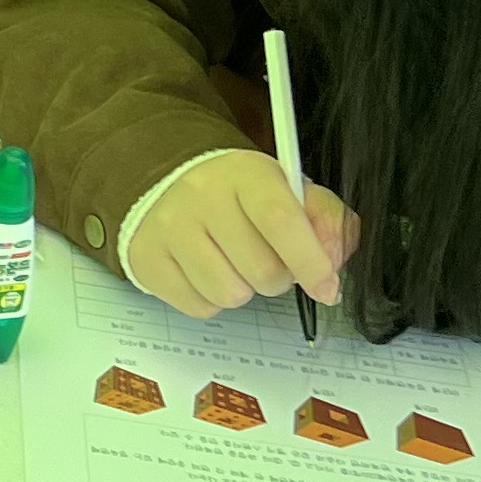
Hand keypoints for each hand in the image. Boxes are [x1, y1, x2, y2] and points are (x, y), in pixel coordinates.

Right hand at [122, 147, 358, 314]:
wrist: (167, 187)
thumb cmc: (238, 196)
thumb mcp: (288, 192)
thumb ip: (325, 220)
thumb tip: (332, 261)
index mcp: (245, 174)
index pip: (281, 220)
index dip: (311, 262)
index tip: (327, 288)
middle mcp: (201, 196)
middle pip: (261, 270)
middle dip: (278, 279)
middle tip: (268, 261)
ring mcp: (169, 229)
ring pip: (230, 294)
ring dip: (243, 290)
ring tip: (234, 264)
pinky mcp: (148, 260)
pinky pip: (199, 307)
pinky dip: (211, 299)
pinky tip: (206, 271)